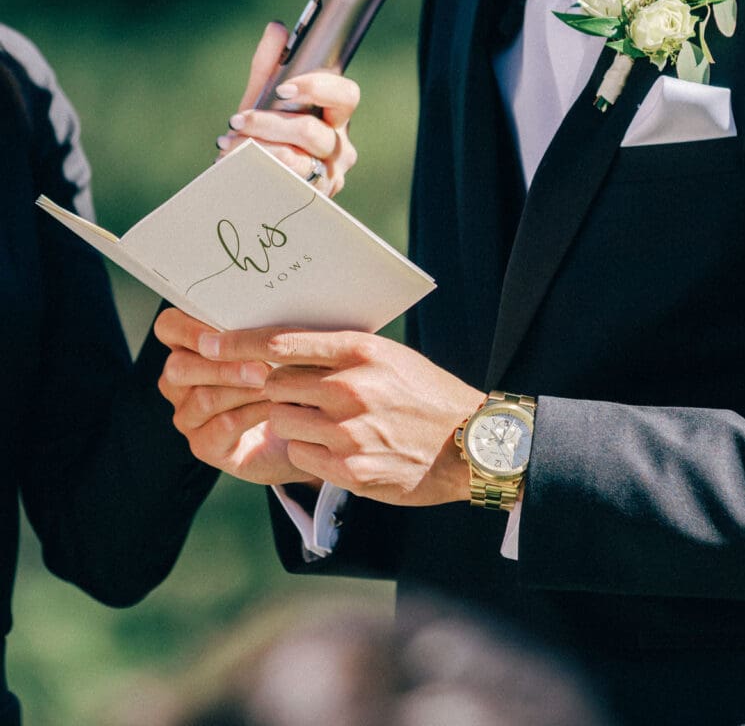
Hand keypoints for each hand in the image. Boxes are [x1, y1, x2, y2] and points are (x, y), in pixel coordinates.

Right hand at [154, 308, 319, 486]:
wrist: (299, 426)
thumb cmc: (282, 376)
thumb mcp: (272, 347)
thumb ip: (259, 330)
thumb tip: (268, 310)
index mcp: (188, 348)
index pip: (169, 327)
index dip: (188, 328)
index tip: (222, 331)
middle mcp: (179, 383)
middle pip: (179, 367)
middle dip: (222, 365)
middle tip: (260, 367)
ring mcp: (188, 416)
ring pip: (203, 398)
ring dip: (241, 390)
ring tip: (274, 385)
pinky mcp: (204, 445)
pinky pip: (222, 426)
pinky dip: (252, 414)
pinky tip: (276, 407)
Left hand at [190, 325, 484, 506]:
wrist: (471, 444)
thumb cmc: (424, 394)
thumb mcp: (387, 356)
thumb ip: (337, 351)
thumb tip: (280, 345)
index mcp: (359, 352)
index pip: (281, 342)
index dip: (237, 342)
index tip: (207, 339)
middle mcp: (351, 389)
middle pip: (273, 384)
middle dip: (274, 389)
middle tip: (292, 392)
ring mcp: (349, 432)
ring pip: (283, 422)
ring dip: (292, 422)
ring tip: (324, 422)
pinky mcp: (351, 470)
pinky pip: (300, 457)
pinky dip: (308, 452)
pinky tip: (336, 447)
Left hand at [216, 21, 359, 195]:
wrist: (250, 176)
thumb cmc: (265, 133)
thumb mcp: (263, 98)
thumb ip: (269, 65)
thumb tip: (278, 29)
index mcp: (336, 116)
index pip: (346, 96)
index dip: (318, 88)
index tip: (283, 89)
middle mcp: (340, 147)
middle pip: (314, 132)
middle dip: (271, 124)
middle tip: (238, 120)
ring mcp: (329, 177)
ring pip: (298, 162)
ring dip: (259, 150)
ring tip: (231, 144)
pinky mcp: (311, 201)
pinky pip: (286, 186)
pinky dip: (257, 171)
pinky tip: (236, 163)